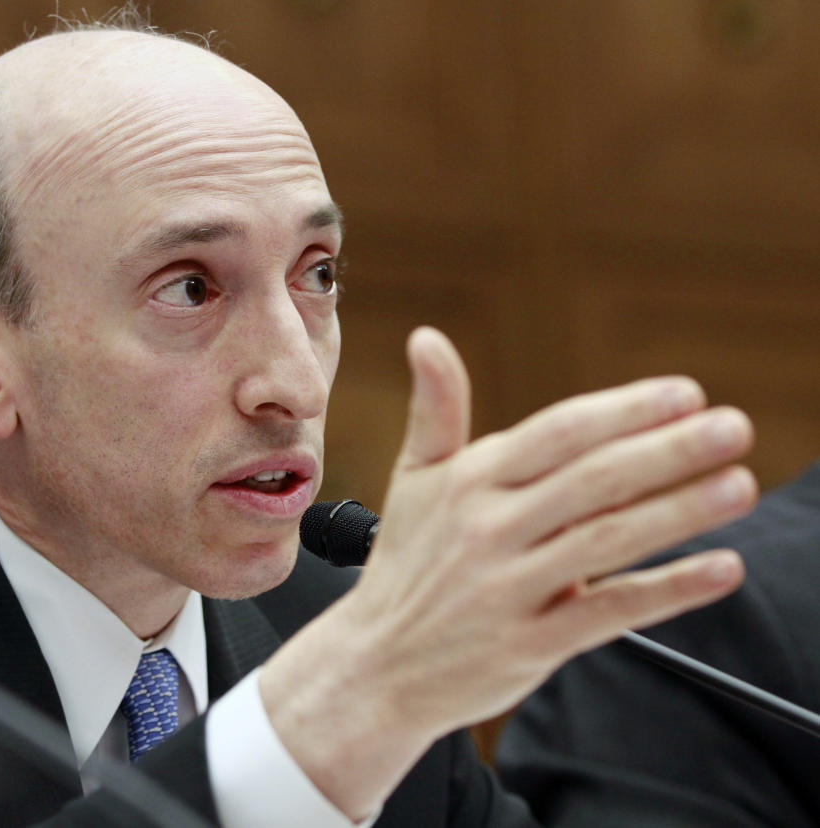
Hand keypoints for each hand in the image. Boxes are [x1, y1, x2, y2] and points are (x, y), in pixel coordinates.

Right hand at [261, 327, 755, 817]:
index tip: (685, 395)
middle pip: (592, 481)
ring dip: (679, 511)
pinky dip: (669, 590)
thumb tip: (427, 338)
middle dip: (669, 451)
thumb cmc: (407, 565)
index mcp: (468, 481)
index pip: (557, 433)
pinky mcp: (530, 644)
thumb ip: (435, 410)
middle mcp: (488, 529)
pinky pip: (610, 612)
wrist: (377, 665)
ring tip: (738, 485)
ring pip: (607, 540)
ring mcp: (509, 588)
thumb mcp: (412, 480)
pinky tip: (720, 569)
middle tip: (733, 428)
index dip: (624, 411)